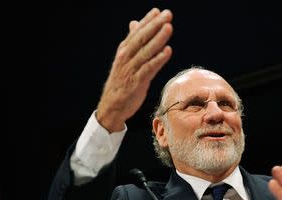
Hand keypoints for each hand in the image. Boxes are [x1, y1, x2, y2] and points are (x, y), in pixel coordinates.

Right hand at [96, 8, 172, 131]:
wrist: (112, 106)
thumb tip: (135, 23)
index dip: (147, 21)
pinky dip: (158, 59)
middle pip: (142, 38)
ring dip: (158, 39)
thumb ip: (133, 43)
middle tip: (167, 14)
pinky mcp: (136, 82)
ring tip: (169, 28)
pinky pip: (148, 69)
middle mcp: (126, 58)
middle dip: (155, 25)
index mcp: (123, 51)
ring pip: (146, 51)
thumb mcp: (125, 61)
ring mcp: (130, 70)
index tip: (157, 11)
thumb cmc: (121, 83)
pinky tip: (168, 51)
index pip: (136, 33)